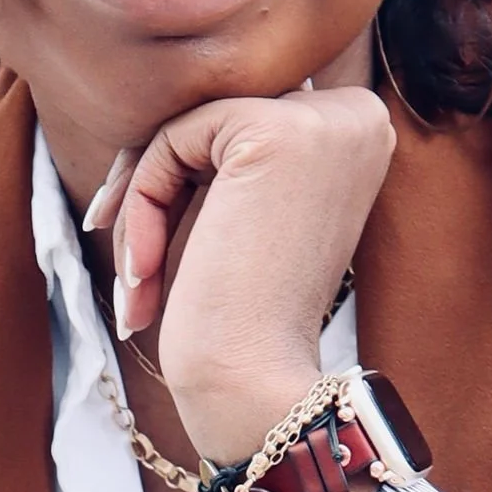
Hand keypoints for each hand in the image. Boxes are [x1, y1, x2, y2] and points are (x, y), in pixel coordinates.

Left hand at [89, 85, 394, 463]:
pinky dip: (143, 204)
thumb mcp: (254, 213)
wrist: (254, 385)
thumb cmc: (246, 321)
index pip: (246, 116)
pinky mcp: (273, 130)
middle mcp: (357, 115)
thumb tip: (186, 105)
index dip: (186, 174)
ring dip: (142, 204)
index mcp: (360, 133)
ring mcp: (322, 119)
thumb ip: (237, 150)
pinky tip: (143, 273)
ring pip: (189, 126)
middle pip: (216, 115)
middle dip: (155, 184)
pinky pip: (173, 140)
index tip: (145, 243)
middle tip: (130, 265)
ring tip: (136, 281)